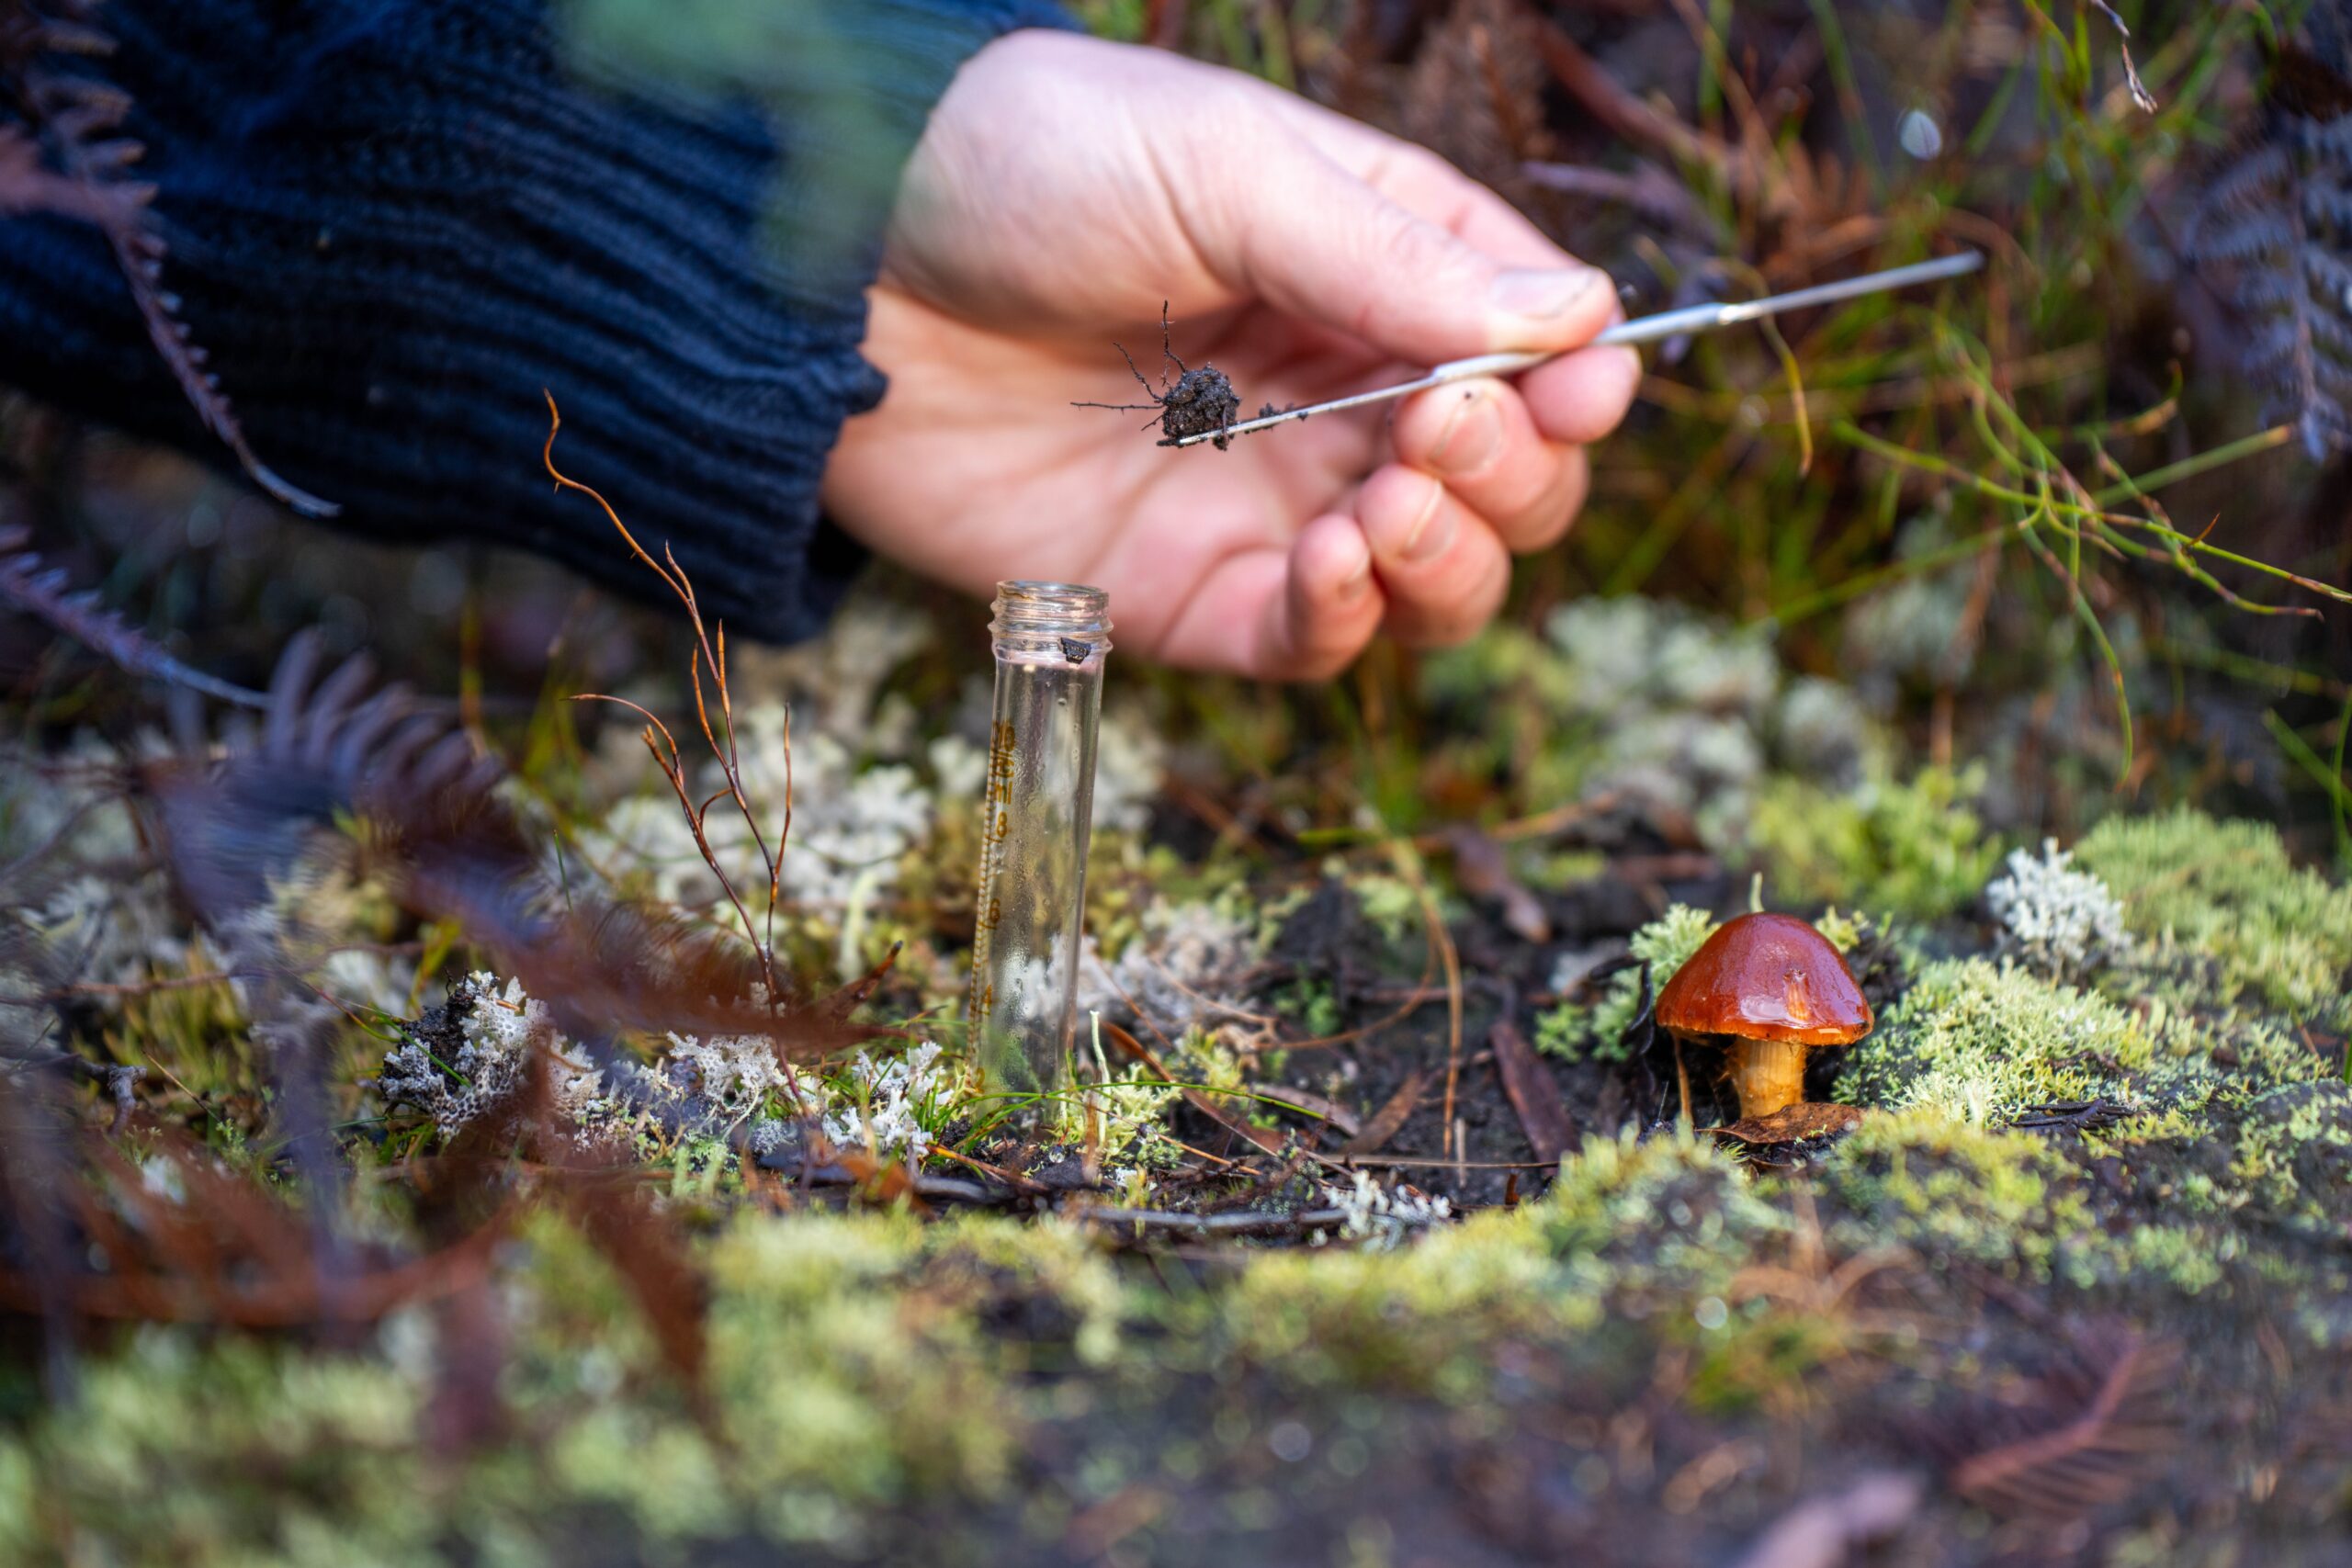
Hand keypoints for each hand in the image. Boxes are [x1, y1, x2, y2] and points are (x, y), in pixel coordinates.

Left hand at [820, 30, 1640, 679]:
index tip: (1579, 386)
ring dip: (1455, 558)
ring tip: (1394, 501)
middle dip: (1515, 473)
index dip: (1576, 381)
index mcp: (1368, 266)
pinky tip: (1334, 560)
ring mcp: (1266, 498)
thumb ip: (1391, 260)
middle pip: (1508, 479)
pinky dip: (1351, 621)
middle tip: (1440, 431)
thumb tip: (1575, 320)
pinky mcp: (1185, 592)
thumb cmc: (1027, 168)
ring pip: (1436, 578)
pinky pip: (1312, 644)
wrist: (839, 269)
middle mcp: (1335, 391)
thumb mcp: (1223, 171)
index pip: (1530, 345)